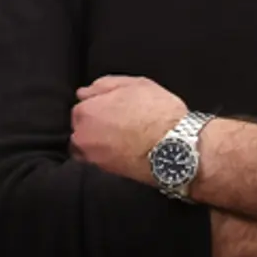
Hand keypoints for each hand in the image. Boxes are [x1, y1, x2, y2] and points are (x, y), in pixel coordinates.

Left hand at [71, 77, 189, 179]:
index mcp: (86, 112)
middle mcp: (83, 136)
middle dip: (95, 125)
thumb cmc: (158, 114)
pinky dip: (106, 156)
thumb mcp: (135, 84)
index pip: (82, 108)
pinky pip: (98, 161)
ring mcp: (92, 157)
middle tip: (119, 123)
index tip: (114, 110)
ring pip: (87, 147)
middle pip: (82, 129)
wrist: (175, 147)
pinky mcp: (105, 173)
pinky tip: (123, 150)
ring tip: (122, 138)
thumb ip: (105, 85)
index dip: (100, 107)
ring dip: (98, 142)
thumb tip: (85, 92)